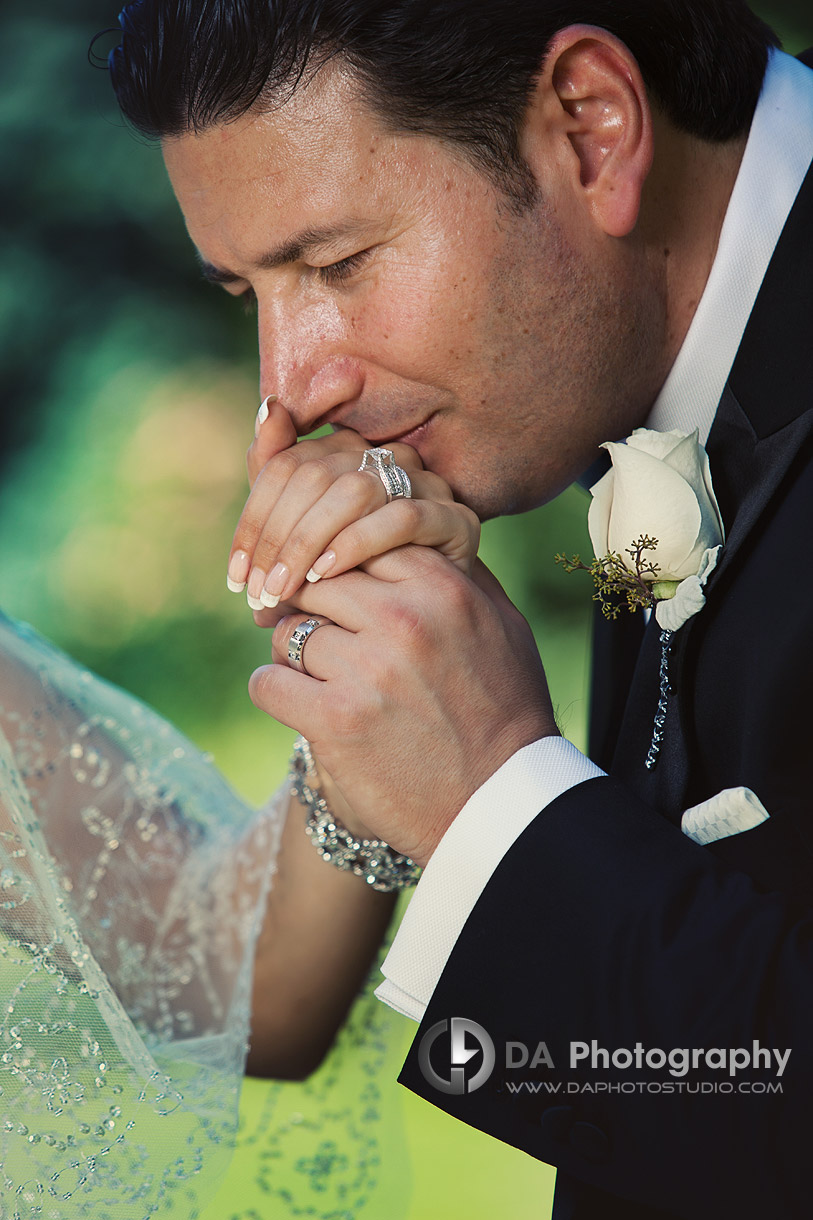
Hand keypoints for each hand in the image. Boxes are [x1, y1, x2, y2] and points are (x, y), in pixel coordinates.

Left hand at [227, 397, 479, 609]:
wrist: (429, 623)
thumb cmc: (359, 583)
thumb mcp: (308, 547)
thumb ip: (279, 490)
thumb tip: (267, 407)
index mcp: (349, 450)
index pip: (285, 466)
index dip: (253, 521)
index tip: (237, 577)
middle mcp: (388, 457)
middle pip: (313, 476)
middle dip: (276, 539)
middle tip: (258, 592)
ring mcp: (427, 486)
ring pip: (354, 492)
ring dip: (308, 543)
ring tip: (286, 589)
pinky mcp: (457, 519)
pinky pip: (401, 518)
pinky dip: (357, 543)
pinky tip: (327, 574)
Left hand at [248, 548, 558, 865]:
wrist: (501, 801)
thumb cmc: (506, 710)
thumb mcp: (503, 626)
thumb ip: (460, 574)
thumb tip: (415, 537)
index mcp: (443, 588)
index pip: (362, 544)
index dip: (343, 569)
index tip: (336, 593)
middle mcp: (404, 619)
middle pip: (317, 583)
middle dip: (310, 608)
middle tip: (313, 635)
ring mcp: (367, 670)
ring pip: (288, 632)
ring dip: (292, 654)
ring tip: (315, 678)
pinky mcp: (335, 721)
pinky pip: (268, 682)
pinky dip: (274, 691)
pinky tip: (296, 703)